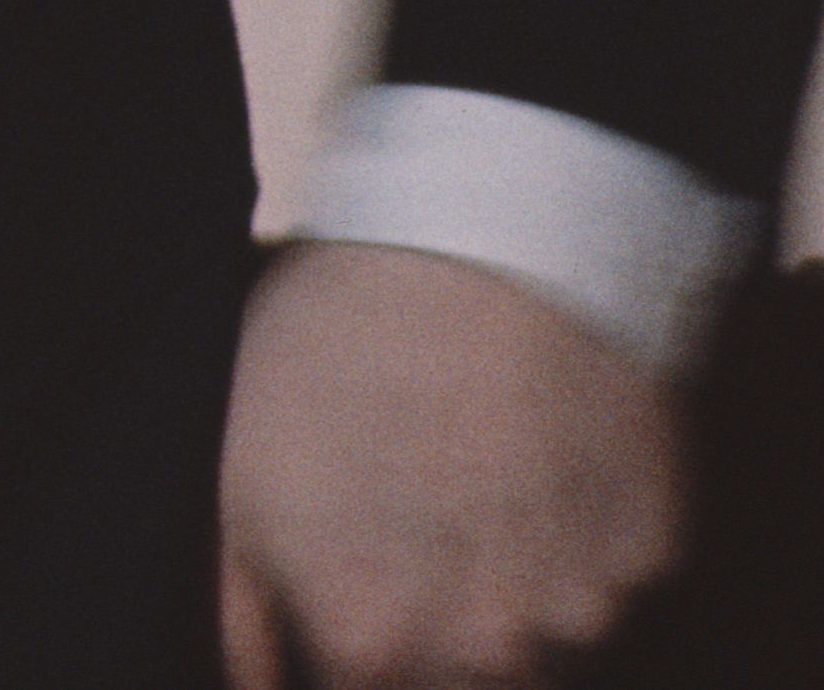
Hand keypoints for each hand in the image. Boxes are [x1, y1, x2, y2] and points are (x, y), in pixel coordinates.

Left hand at [218, 240, 682, 686]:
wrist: (491, 241)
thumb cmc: (342, 343)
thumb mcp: (236, 466)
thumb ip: (238, 610)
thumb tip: (257, 686)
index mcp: (371, 637)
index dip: (352, 644)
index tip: (349, 585)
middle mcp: (486, 648)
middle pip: (458, 682)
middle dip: (429, 630)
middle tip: (410, 524)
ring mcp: (581, 606)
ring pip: (538, 644)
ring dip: (504, 592)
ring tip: (469, 479)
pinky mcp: (649, 554)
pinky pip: (604, 578)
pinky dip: (573, 540)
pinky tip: (534, 455)